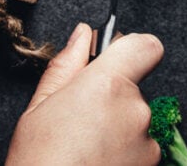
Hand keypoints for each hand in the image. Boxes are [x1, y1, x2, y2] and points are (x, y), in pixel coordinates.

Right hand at [6, 24, 163, 165]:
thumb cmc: (38, 161)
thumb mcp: (40, 106)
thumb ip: (67, 65)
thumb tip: (83, 35)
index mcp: (108, 85)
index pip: (146, 46)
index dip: (131, 50)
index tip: (114, 61)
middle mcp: (136, 111)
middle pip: (135, 89)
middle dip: (112, 99)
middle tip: (79, 121)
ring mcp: (148, 144)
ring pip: (137, 123)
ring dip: (118, 131)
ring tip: (85, 150)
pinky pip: (141, 150)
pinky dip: (123, 155)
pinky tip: (96, 164)